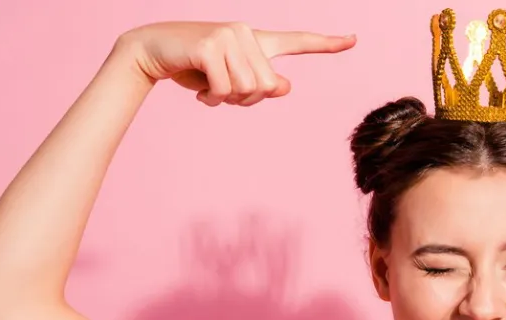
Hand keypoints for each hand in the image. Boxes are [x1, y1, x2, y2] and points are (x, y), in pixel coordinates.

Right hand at [115, 21, 355, 106]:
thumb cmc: (193, 68)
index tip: (354, 40)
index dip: (326, 44)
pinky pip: (225, 89)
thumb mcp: (230, 81)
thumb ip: (258, 85)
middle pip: (266, 87)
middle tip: (220, 92)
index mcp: (255, 40)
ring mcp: (229, 35)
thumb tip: (285, 86)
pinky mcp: (211, 45)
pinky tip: (198, 87)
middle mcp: (246, 32)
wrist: (151, 52)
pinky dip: (211, 97)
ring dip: (226, 100)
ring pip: (247, 90)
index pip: (297, 42)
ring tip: (208, 87)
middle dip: (244, 100)